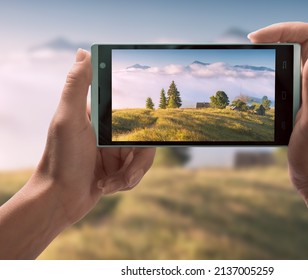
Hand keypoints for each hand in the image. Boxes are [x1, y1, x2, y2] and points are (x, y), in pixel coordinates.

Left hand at [35, 49, 154, 225]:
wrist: (59, 201)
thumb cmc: (61, 160)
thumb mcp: (69, 120)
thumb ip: (77, 85)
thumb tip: (84, 52)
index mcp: (98, 117)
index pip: (132, 111)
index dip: (144, 119)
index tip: (151, 126)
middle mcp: (108, 133)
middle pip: (143, 139)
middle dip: (137, 160)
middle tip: (126, 173)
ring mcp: (113, 153)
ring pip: (143, 158)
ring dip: (130, 174)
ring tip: (112, 183)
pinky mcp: (116, 170)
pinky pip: (135, 173)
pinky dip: (125, 182)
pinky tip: (105, 187)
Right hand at [248, 22, 307, 258]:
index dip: (283, 29)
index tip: (256, 39)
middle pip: (298, 43)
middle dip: (274, 37)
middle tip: (250, 46)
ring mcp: (306, 94)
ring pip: (290, 63)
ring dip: (270, 57)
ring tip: (248, 63)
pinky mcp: (297, 107)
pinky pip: (284, 82)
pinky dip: (268, 78)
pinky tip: (255, 90)